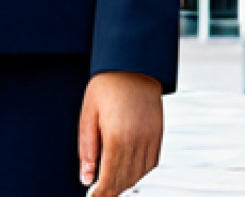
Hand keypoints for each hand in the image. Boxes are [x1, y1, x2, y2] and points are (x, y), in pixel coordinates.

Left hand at [79, 71, 163, 195]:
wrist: (134, 62)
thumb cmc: (108, 84)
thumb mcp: (88, 114)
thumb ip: (87, 149)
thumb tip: (86, 177)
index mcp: (117, 135)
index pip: (109, 178)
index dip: (101, 194)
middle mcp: (137, 138)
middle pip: (125, 179)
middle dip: (112, 192)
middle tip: (101, 194)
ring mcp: (150, 135)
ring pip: (140, 174)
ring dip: (126, 184)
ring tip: (113, 187)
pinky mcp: (158, 131)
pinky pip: (152, 162)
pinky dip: (141, 174)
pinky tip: (131, 175)